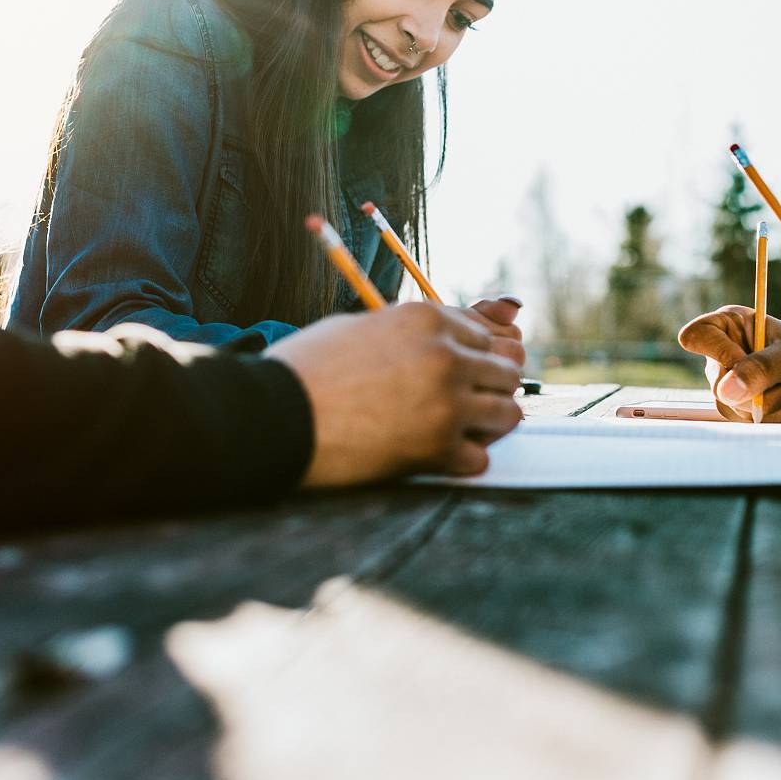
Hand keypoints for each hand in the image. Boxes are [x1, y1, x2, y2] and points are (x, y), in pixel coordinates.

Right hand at [267, 302, 522, 486]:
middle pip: (506, 371)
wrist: (274, 415)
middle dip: (489, 388)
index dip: (474, 356)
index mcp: (425, 318)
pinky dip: (462, 461)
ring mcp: (447, 402)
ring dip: (486, 424)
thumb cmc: (306, 369)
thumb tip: (439, 338)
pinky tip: (436, 456)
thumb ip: (408, 331)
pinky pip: (480, 458)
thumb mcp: (359, 327)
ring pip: (507, 413)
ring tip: (456, 430)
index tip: (463, 373)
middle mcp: (445, 355)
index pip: (484, 335)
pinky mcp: (438, 448)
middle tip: (464, 404)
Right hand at [676, 305, 780, 421]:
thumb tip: (725, 391)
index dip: (716, 352)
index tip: (744, 361)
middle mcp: (724, 354)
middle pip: (717, 382)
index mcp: (731, 325)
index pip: (696, 336)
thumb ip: (762, 368)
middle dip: (758, 391)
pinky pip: (748, 423)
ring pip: (732, 407)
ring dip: (773, 407)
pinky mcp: (742, 409)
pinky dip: (780, 418)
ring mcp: (730, 384)